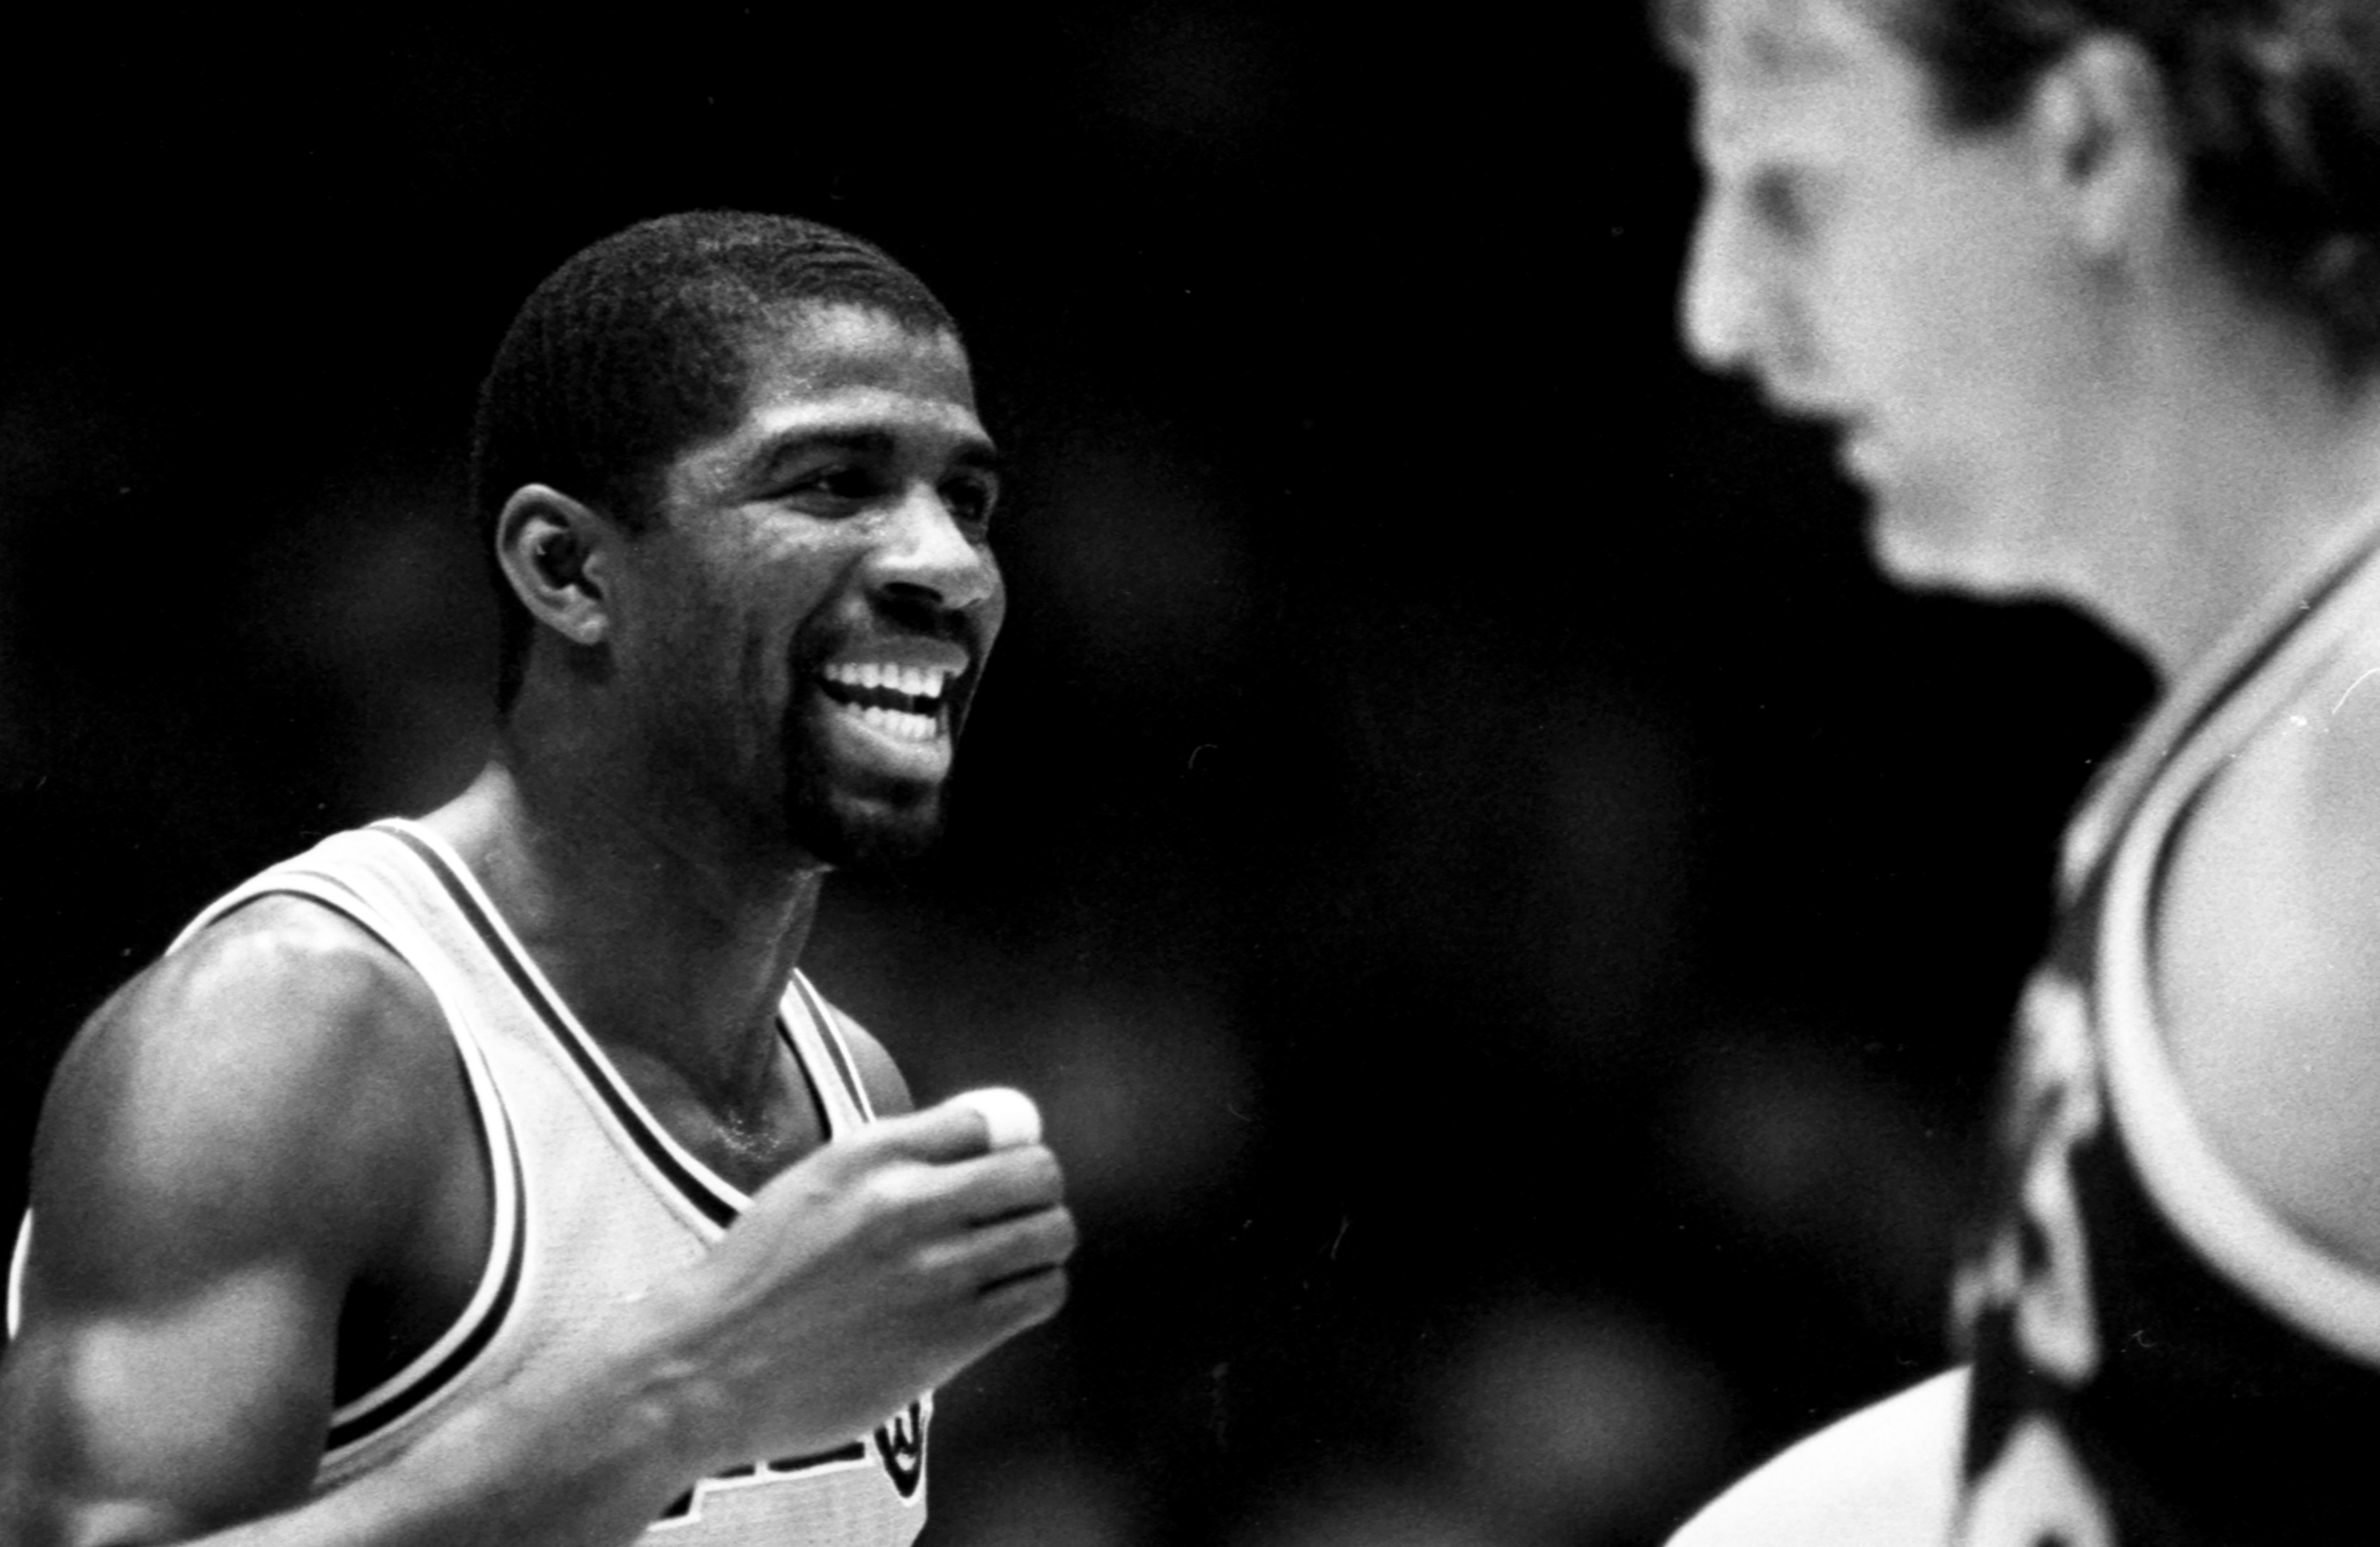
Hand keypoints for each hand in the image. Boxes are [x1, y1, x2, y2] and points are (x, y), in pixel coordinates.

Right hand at [638, 1093, 1073, 1467]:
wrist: (709, 1366)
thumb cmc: (764, 1274)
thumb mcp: (816, 1182)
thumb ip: (901, 1151)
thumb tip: (1000, 1125)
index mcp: (870, 1155)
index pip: (990, 1118)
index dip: (1003, 1142)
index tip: (989, 1169)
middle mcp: (908, 1203)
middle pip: (1038, 1171)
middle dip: (1035, 1189)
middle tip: (1010, 1215)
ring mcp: (934, 1273)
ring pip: (1052, 1233)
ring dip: (1041, 1243)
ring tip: (1009, 1260)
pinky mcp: (949, 1337)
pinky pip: (1040, 1293)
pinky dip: (1034, 1291)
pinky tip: (1001, 1300)